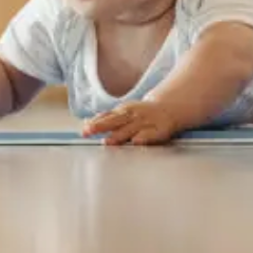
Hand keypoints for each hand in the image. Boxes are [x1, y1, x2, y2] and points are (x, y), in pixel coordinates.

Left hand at [79, 99, 196, 145]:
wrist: (168, 109)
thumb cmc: (141, 114)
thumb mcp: (123, 113)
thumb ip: (106, 118)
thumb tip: (86, 124)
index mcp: (123, 111)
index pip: (107, 117)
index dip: (95, 123)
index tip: (84, 130)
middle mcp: (133, 116)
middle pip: (115, 121)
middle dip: (101, 126)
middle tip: (88, 132)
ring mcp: (146, 123)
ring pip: (131, 129)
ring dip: (119, 135)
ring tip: (108, 141)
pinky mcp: (159, 130)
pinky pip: (150, 135)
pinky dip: (143, 138)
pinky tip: (136, 142)